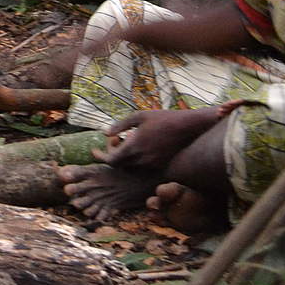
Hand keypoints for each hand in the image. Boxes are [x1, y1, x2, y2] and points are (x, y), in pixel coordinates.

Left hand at [95, 108, 221, 171]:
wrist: (189, 127)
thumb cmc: (163, 118)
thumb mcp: (139, 116)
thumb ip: (120, 125)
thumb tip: (104, 133)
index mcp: (135, 146)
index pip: (112, 160)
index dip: (102, 157)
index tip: (95, 151)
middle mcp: (143, 158)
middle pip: (120, 166)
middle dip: (112, 156)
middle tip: (112, 144)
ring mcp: (153, 164)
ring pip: (131, 167)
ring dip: (125, 159)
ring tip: (125, 142)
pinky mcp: (162, 166)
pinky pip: (143, 168)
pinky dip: (136, 161)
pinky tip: (138, 148)